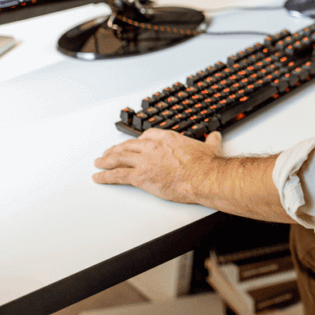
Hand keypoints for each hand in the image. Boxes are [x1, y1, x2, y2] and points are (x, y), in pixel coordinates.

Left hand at [93, 129, 222, 203]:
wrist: (203, 176)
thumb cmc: (206, 165)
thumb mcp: (210, 147)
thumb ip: (211, 141)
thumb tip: (216, 137)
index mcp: (167, 138)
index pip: (145, 136)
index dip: (137, 142)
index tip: (133, 145)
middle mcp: (152, 147)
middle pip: (128, 146)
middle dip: (116, 150)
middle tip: (108, 153)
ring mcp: (145, 161)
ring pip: (119, 158)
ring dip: (106, 160)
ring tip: (98, 162)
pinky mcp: (141, 177)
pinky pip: (118, 175)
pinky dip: (105, 176)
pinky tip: (98, 177)